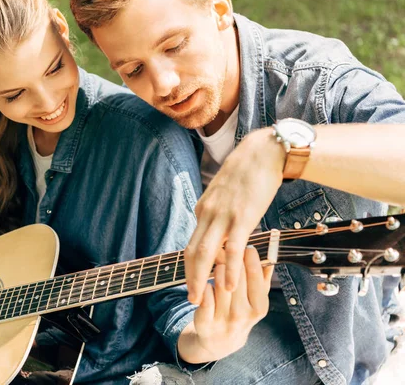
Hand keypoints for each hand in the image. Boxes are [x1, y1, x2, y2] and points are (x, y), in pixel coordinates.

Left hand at [185, 128, 283, 303]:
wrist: (263, 152)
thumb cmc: (248, 173)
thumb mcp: (226, 193)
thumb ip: (220, 212)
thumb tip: (222, 229)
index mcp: (204, 208)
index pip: (194, 241)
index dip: (193, 264)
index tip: (195, 281)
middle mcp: (208, 213)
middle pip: (191, 251)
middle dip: (189, 277)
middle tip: (190, 298)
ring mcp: (223, 216)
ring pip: (205, 253)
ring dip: (200, 278)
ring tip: (200, 298)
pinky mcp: (242, 218)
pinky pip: (232, 249)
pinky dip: (229, 269)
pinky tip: (229, 286)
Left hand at [192, 247, 273, 359]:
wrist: (220, 341)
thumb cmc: (239, 310)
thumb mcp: (255, 298)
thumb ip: (263, 278)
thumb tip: (271, 255)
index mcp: (259, 308)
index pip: (256, 279)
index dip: (251, 260)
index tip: (246, 246)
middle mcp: (242, 316)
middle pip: (237, 280)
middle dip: (232, 261)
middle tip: (228, 246)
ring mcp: (223, 321)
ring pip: (220, 286)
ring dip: (218, 270)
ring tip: (217, 260)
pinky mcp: (205, 324)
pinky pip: (205, 299)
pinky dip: (204, 287)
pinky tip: (204, 279)